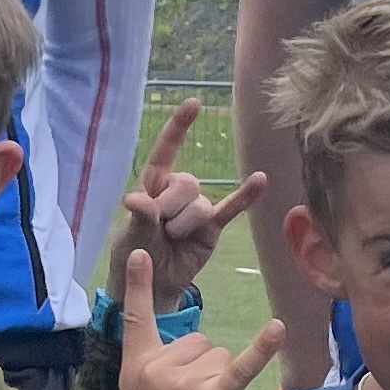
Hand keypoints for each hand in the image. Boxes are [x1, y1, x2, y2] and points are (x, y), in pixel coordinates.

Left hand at [105, 101, 270, 316]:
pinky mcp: (213, 227)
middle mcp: (177, 192)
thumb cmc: (135, 254)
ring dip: (186, 226)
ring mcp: (197, 208)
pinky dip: (246, 196)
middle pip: (186, 184)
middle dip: (171, 210)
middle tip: (159, 231)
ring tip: (173, 241)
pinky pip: (231, 208)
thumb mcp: (130, 236)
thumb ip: (137, 217)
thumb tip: (135, 200)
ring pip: (201, 205)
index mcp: (152, 185)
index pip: (165, 152)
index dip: (179, 128)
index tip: (194, 103)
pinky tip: (260, 180)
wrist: (153, 285)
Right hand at [117, 247, 285, 389]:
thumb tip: (197, 351)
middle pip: (198, 340)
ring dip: (221, 384)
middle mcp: (156, 369)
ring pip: (221, 356)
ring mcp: (184, 383)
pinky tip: (275, 329)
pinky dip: (261, 348)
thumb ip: (160, 372)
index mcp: (133, 369)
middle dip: (202, 370)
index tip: (142, 250)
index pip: (136, 319)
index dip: (141, 284)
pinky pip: (240, 365)